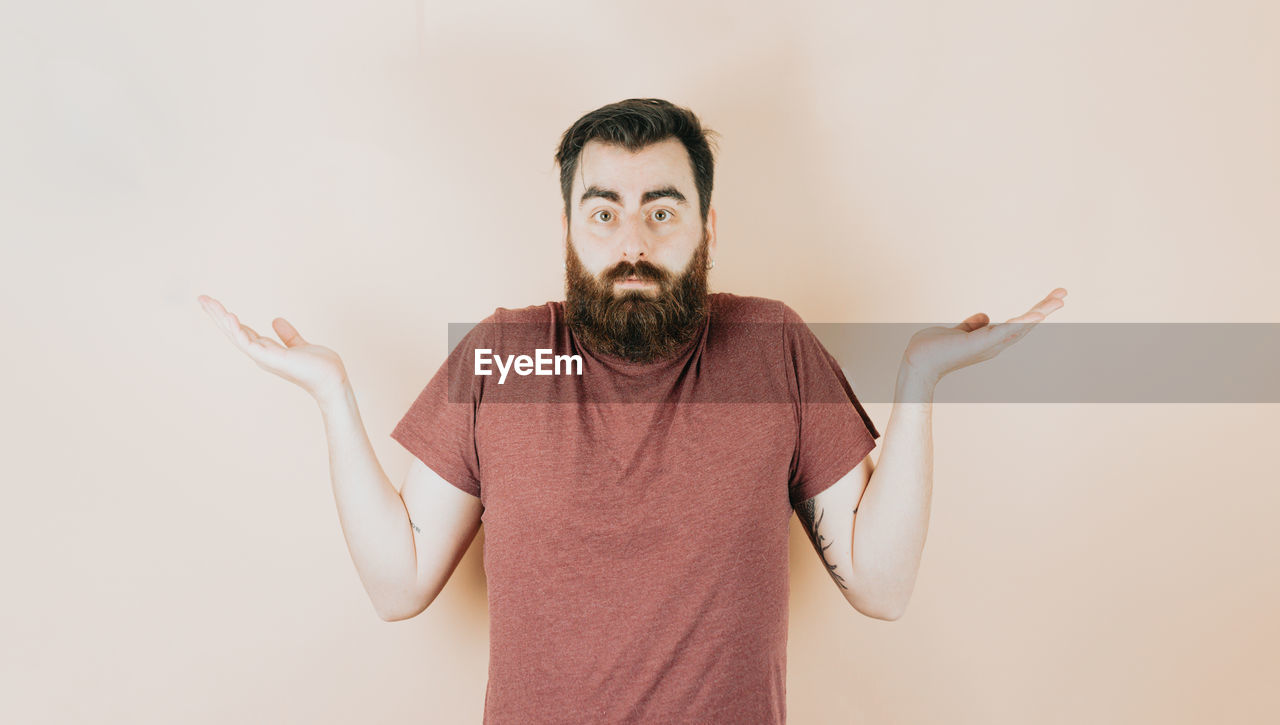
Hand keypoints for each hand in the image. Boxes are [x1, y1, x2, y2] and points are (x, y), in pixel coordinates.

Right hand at [198, 294, 347, 399]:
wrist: (332, 380)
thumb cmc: (319, 366)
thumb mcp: (299, 345)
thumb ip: (288, 335)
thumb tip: (276, 320)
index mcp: (266, 350)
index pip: (242, 331)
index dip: (228, 318)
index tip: (215, 304)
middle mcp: (261, 354)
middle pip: (233, 331)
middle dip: (217, 315)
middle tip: (201, 298)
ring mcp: (264, 357)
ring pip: (235, 335)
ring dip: (221, 318)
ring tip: (207, 302)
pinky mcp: (270, 358)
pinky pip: (248, 343)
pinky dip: (237, 330)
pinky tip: (229, 316)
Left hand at [902, 288, 1067, 383]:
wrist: (916, 363)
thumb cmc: (932, 350)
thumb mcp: (956, 332)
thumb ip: (971, 326)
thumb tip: (984, 316)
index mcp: (989, 340)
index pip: (1018, 323)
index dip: (1035, 311)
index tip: (1052, 298)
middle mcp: (993, 344)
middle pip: (1025, 324)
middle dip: (1045, 308)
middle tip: (1064, 293)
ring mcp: (988, 344)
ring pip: (1020, 326)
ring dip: (1040, 312)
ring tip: (1058, 300)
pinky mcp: (980, 343)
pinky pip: (1005, 330)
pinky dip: (1021, 322)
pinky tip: (1036, 313)